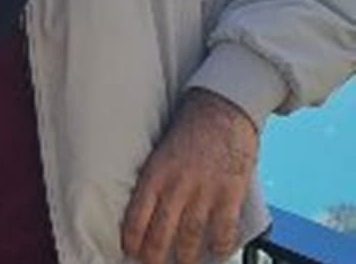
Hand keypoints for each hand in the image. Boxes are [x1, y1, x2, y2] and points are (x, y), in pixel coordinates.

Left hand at [121, 89, 258, 263]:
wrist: (222, 110)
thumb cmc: (189, 129)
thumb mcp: (161, 152)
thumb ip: (156, 178)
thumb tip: (148, 205)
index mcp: (155, 174)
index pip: (137, 215)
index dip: (132, 238)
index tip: (130, 249)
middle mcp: (177, 186)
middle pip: (162, 232)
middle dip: (155, 253)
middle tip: (152, 263)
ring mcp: (204, 192)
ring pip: (191, 236)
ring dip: (186, 254)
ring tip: (183, 261)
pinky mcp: (229, 193)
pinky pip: (224, 229)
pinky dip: (220, 244)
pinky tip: (217, 250)